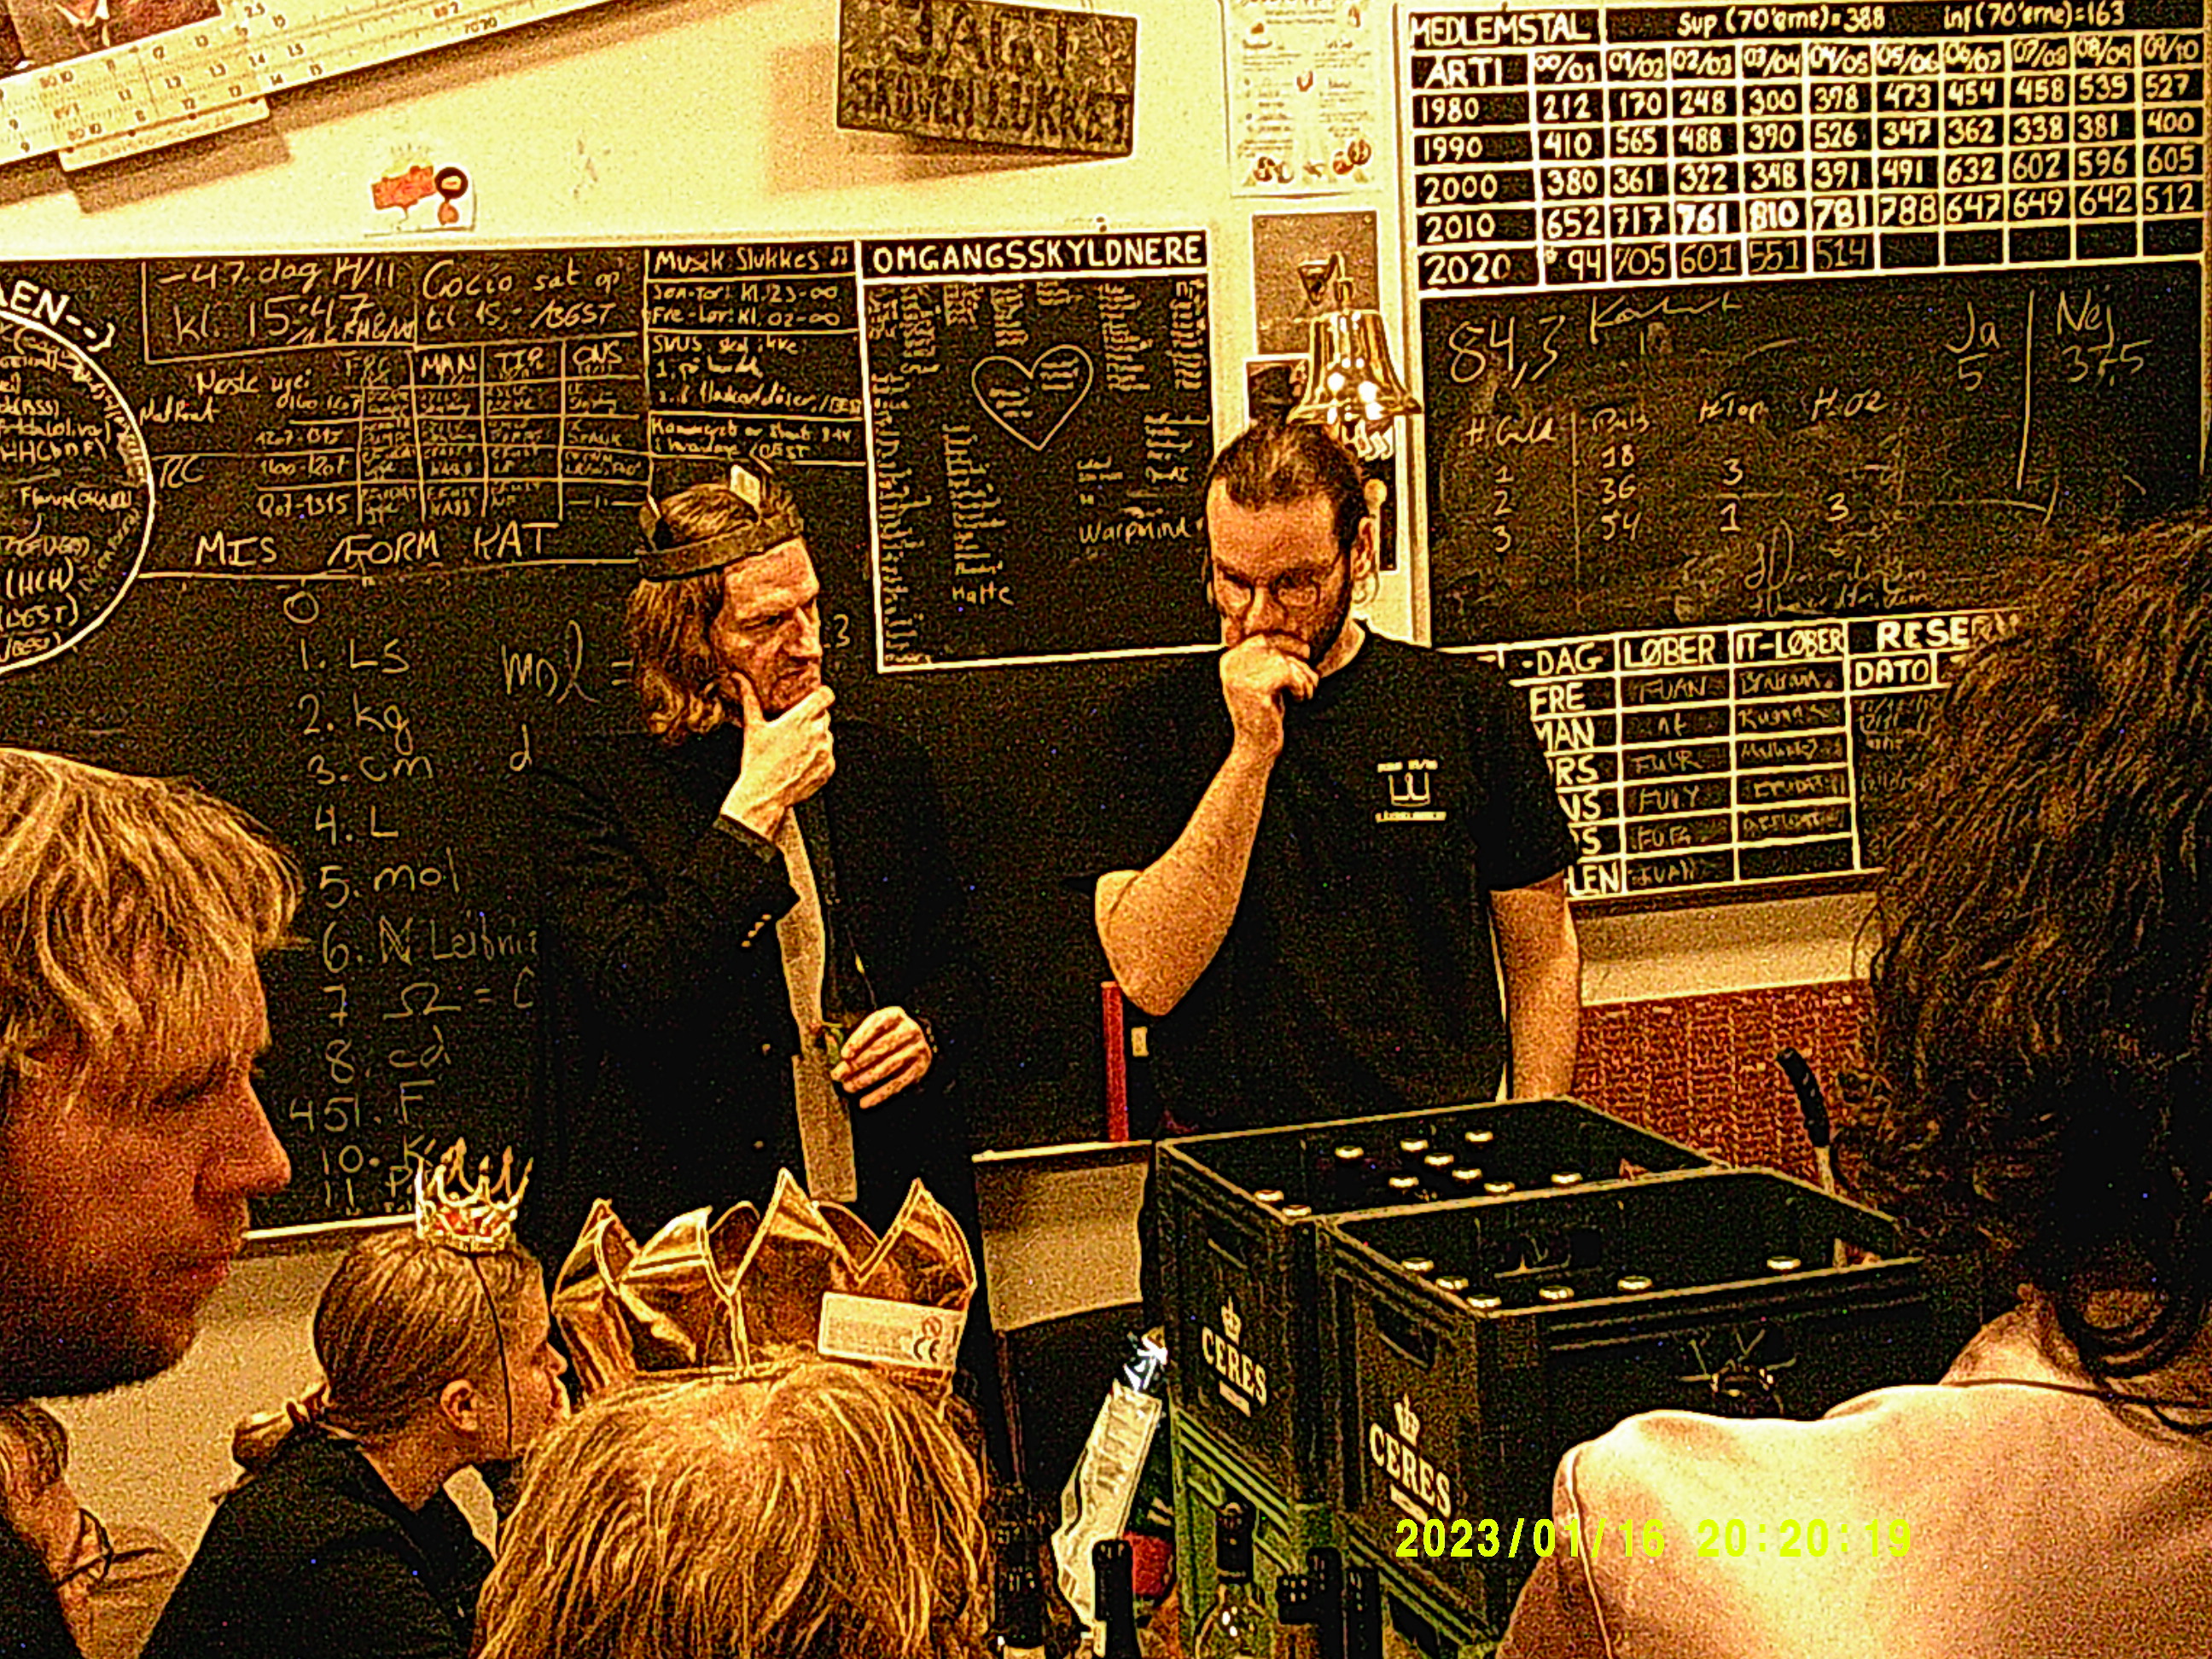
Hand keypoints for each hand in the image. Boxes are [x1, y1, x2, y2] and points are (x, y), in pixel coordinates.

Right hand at [723, 676, 834, 839]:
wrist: (765, 795)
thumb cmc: (757, 761)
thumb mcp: (753, 727)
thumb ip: (749, 698)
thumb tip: (738, 678)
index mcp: (801, 718)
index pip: (826, 695)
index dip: (821, 694)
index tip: (814, 698)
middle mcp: (818, 732)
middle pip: (824, 715)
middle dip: (812, 719)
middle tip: (794, 730)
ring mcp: (825, 751)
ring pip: (827, 736)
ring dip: (816, 739)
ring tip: (794, 749)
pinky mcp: (828, 767)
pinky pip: (828, 756)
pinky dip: (818, 757)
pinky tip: (799, 762)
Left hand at [829, 1006, 933, 1109]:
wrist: (914, 1043)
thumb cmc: (880, 1035)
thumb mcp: (864, 1025)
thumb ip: (838, 1027)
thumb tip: (813, 1027)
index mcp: (893, 1015)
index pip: (876, 1025)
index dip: (859, 1039)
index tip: (845, 1054)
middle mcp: (909, 1029)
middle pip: (881, 1048)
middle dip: (857, 1064)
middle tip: (839, 1075)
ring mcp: (917, 1049)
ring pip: (889, 1067)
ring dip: (866, 1080)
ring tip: (848, 1088)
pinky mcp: (920, 1068)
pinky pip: (899, 1083)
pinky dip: (880, 1094)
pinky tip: (865, 1102)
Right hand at [1219, 635, 1317, 758]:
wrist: (1257, 747)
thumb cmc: (1267, 714)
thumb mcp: (1267, 681)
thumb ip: (1273, 659)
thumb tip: (1304, 643)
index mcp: (1229, 660)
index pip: (1263, 637)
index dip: (1288, 641)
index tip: (1305, 652)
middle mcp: (1230, 665)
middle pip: (1277, 649)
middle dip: (1299, 664)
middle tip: (1309, 682)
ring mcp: (1240, 677)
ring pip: (1286, 662)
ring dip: (1303, 678)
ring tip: (1305, 693)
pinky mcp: (1255, 689)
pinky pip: (1289, 675)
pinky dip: (1302, 687)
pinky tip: (1300, 699)